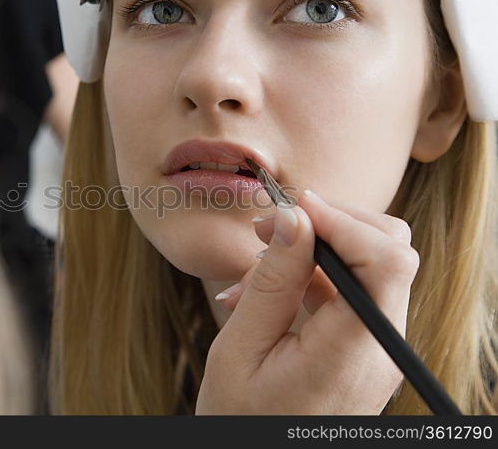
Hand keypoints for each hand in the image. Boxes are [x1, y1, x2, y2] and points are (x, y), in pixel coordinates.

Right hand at [195, 190, 418, 413]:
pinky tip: (262, 292)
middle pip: (389, 253)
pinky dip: (309, 279)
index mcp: (353, 351)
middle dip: (330, 225)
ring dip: (312, 252)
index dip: (344, 219)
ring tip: (251, 269)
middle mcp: (379, 347)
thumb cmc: (242, 422)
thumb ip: (272, 281)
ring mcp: (374, 350)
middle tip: (269, 228)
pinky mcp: (361, 351)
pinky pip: (347, 296)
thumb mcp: (241, 350)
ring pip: (367, 268)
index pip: (388, 259)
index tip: (293, 208)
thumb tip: (293, 218)